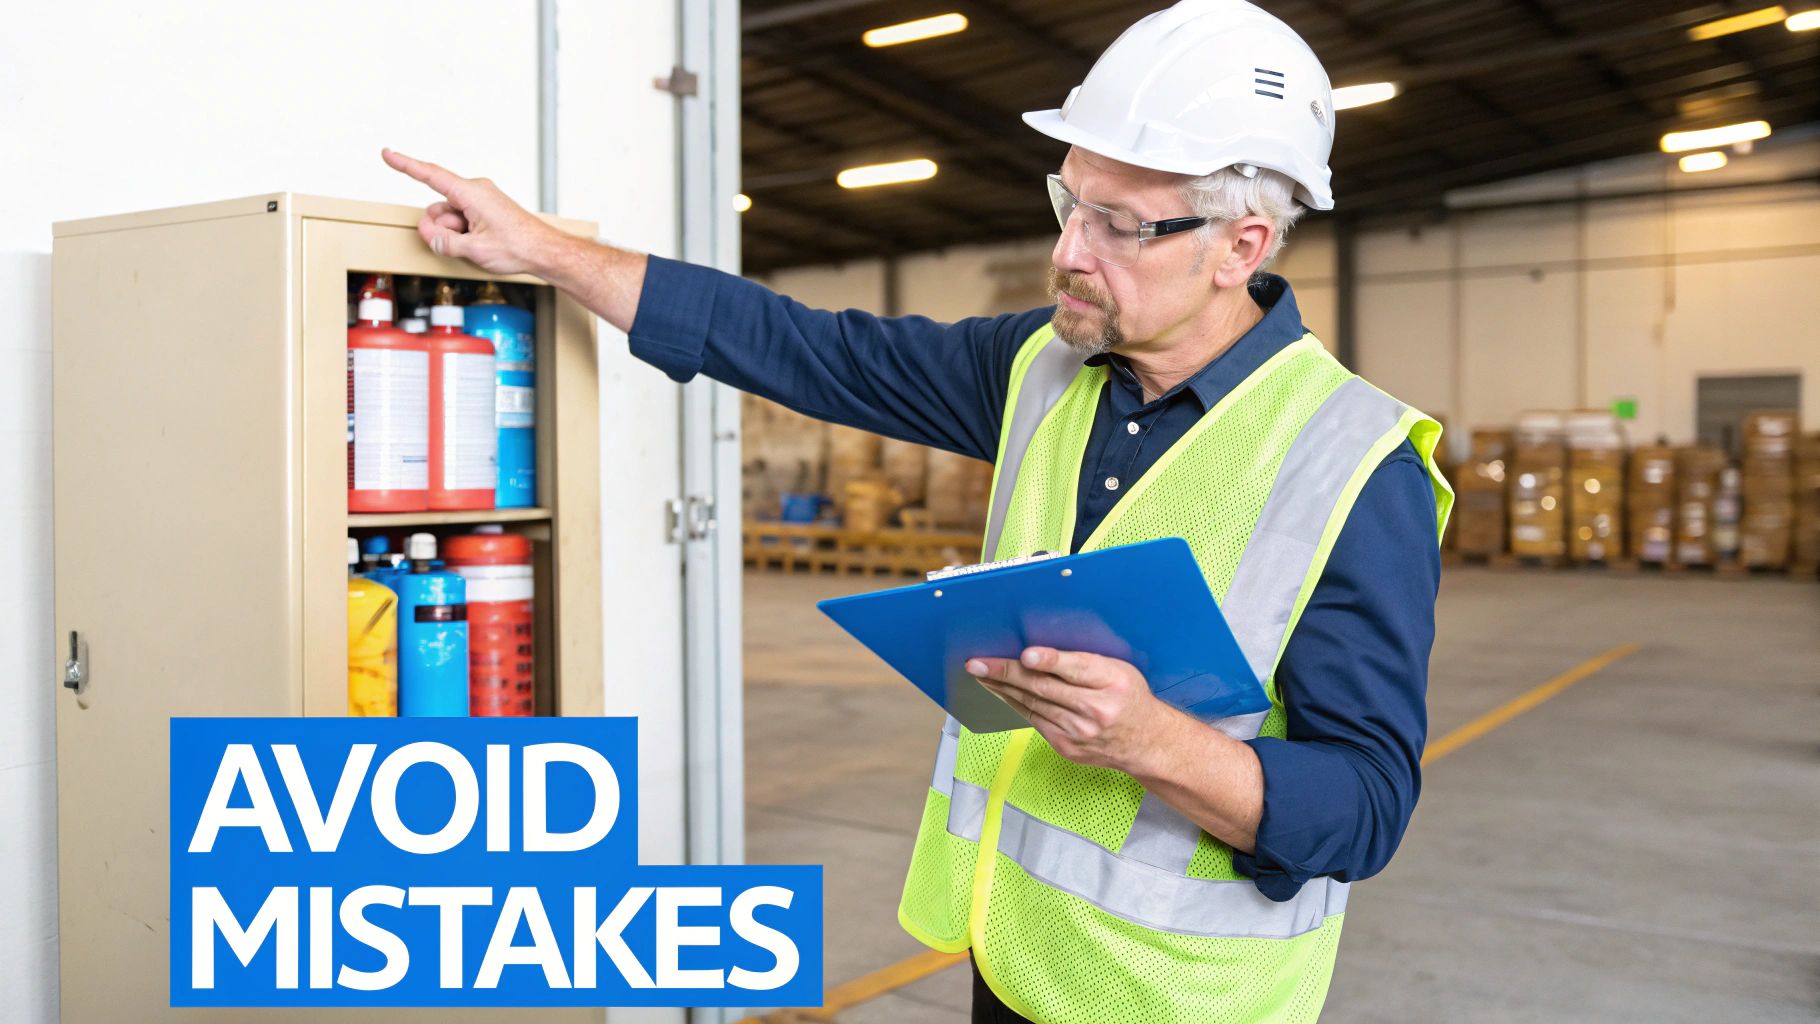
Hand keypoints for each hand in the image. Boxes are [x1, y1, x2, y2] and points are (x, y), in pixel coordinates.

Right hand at [380, 148, 562, 275]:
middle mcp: (475, 191)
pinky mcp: (485, 210)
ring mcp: (480, 201)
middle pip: (437, 207)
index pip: (431, 175)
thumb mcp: (476, 250)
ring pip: (449, 217)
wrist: (545, 250)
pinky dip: (464, 234)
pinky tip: (481, 244)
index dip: (406, 165)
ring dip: (453, 234)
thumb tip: (433, 238)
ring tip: (476, 245)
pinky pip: (461, 220)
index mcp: (472, 193)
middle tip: (457, 245)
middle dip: (439, 228)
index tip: (388, 154)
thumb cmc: (520, 246)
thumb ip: (447, 244)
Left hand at [967, 648, 1171, 771]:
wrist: (1145, 743)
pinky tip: (1000, 691)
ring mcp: (1079, 733)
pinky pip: (1034, 720)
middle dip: (1006, 673)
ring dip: (1002, 687)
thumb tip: (1040, 649)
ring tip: (980, 673)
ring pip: (1033, 705)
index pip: (1077, 669)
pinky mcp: (1066, 747)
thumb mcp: (1118, 669)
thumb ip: (1084, 661)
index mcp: (1112, 682)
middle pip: (1045, 688)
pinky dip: (1014, 704)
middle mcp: (1096, 710)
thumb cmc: (1129, 697)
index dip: (1050, 661)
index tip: (1026, 654)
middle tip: (978, 663)